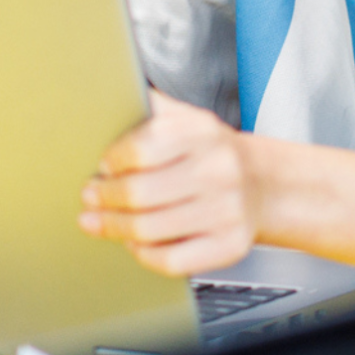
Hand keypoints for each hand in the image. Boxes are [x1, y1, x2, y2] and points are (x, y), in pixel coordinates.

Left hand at [79, 90, 259, 275]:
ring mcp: (228, 209)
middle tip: (91, 198)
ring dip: (114, 227)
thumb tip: (110, 94)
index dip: (112, 161)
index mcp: (204, 131)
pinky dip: (143, 254)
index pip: (142, 147)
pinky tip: (135, 242)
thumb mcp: (189, 119)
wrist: (263, 184)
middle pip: (139, 193)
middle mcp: (220, 168)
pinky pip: (170, 260)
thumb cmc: (211, 153)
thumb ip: (153, 108)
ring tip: (99, 221)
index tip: (102, 167)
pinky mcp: (229, 244)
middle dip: (105, 198)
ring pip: (149, 230)